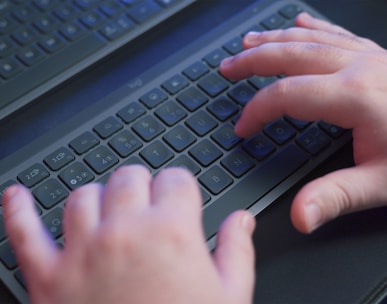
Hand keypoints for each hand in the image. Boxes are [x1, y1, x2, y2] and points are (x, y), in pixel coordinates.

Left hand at [2, 166, 255, 303]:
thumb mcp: (230, 298)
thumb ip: (237, 251)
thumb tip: (242, 221)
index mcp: (172, 233)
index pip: (175, 179)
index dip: (180, 186)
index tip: (179, 194)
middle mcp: (125, 232)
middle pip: (128, 177)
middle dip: (142, 185)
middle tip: (146, 202)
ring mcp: (82, 253)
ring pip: (83, 195)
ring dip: (98, 197)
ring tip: (108, 210)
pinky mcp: (48, 280)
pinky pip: (24, 233)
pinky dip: (18, 210)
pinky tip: (18, 196)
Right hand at [220, 12, 386, 232]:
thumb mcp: (383, 184)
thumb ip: (336, 197)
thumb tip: (300, 215)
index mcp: (356, 96)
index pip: (287, 95)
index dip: (257, 111)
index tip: (243, 128)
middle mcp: (360, 68)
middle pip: (291, 55)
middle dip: (253, 60)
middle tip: (227, 67)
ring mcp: (370, 57)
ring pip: (311, 39)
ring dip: (274, 39)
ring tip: (248, 42)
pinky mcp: (379, 57)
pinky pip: (338, 34)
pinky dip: (314, 27)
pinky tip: (300, 22)